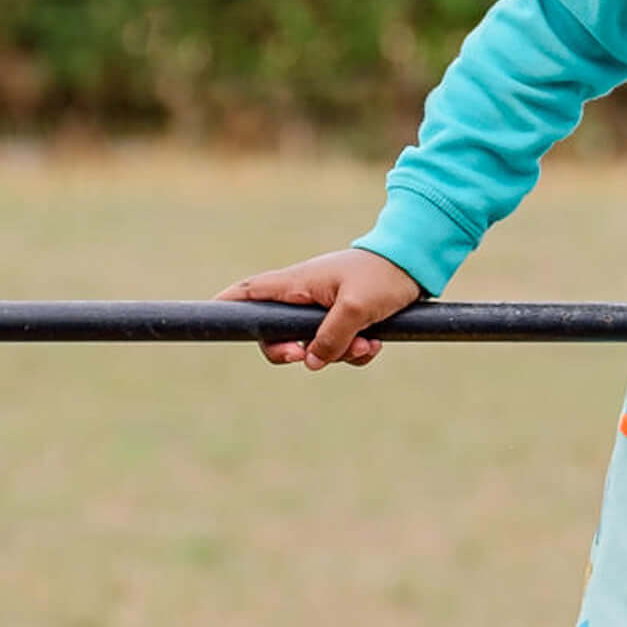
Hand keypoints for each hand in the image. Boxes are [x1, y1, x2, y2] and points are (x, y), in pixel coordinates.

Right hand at [217, 248, 423, 369]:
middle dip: (294, 352)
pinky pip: (339, 348)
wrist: (416, 265)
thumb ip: (330, 337)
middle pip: (278, 334)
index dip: (227, 305)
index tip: (211, 317)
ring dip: (339, 354)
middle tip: (308, 358)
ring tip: (366, 343)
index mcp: (298, 284)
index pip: (251, 293)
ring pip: (314, 346)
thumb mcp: (356, 309)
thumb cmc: (382, 276)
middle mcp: (305, 296)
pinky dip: (355, 351)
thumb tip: (312, 362)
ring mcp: (324, 308)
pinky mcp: (345, 319)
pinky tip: (375, 342)